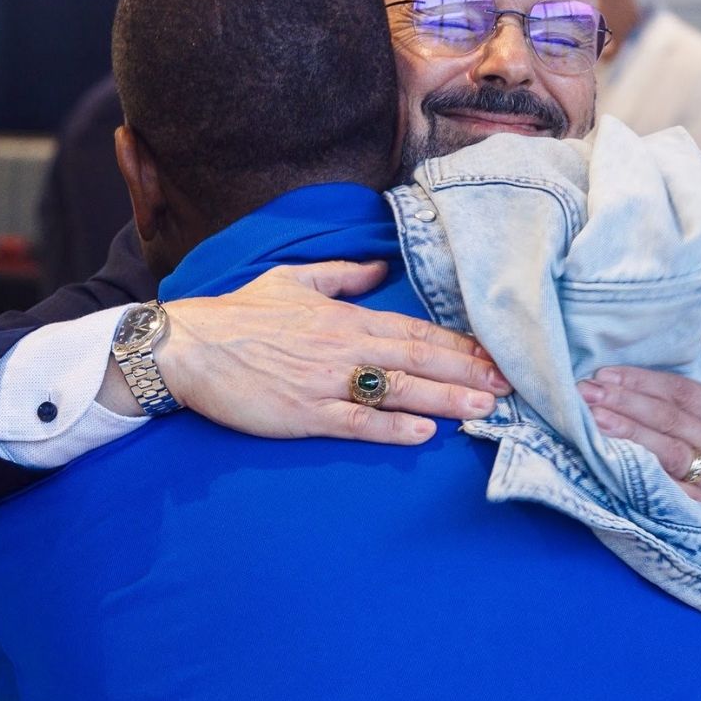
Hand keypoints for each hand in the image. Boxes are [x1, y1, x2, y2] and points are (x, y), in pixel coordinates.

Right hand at [119, 260, 508, 444]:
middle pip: (416, 359)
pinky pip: (356, 422)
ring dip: (443, 399)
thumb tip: (378, 268)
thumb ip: (341, 276)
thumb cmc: (238, 315)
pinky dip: (391, 427)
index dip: (457, 343)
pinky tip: (424, 432)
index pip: (413, 330)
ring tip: (485, 409)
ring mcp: (325, 383)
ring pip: (396, 390)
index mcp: (343, 318)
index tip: (495, 353)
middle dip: (466, 372)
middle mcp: (342, 348)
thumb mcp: (291, 280)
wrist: (189, 346)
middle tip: (511, 384)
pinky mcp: (304, 414)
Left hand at [577, 328, 700, 599]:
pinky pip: (676, 497)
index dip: (642, 382)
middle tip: (583, 392)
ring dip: (626, 435)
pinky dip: (645, 482)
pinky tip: (616, 470)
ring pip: (667, 453)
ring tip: (591, 420)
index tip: (606, 374)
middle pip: (669, 419)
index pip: (683, 393)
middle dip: (622, 402)